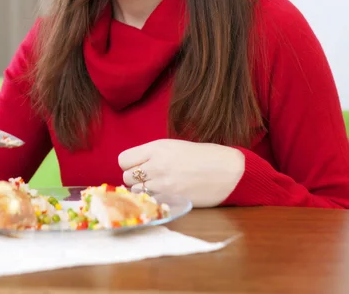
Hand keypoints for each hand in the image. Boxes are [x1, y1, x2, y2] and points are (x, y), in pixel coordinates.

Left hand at [119, 139, 244, 207]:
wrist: (227, 170)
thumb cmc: (201, 156)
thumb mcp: (173, 146)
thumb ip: (151, 154)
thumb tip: (134, 166)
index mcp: (156, 148)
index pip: (123, 159)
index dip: (129, 165)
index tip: (138, 167)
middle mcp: (156, 164)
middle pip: (126, 177)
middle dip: (135, 179)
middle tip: (149, 179)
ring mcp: (163, 184)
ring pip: (136, 192)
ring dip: (143, 192)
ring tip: (158, 188)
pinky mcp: (171, 200)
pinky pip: (149, 202)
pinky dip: (153, 201)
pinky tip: (165, 196)